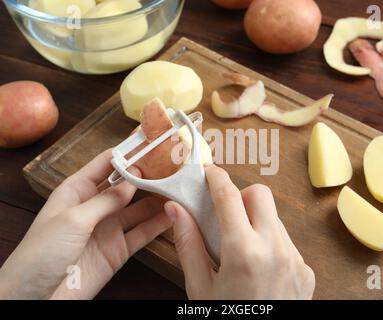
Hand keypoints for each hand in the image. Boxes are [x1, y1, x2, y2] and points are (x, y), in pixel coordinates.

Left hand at [0, 149, 171, 298]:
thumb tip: (133, 180)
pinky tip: (173, 215)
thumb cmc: (41, 254)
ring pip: (138, 208)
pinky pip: (142, 233)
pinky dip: (158, 224)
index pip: (106, 164)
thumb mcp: (73, 220)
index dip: (128, 153)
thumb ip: (105, 200)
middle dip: (147, 175)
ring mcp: (108, 228)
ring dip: (157, 199)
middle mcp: (95, 206)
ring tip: (179, 188)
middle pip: (126, 185)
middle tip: (173, 166)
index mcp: (76, 190)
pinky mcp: (118, 250)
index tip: (151, 144)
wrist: (34, 299)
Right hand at [164, 166, 314, 299]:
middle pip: (260, 195)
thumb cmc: (225, 319)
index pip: (229, 197)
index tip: (208, 172)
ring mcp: (295, 259)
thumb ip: (188, 243)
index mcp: (243, 252)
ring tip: (239, 246)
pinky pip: (285, 239)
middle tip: (225, 216)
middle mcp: (275, 249)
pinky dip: (269, 241)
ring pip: (274, 217)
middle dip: (240, 197)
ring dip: (255, 220)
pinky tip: (257, 265)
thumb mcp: (199, 287)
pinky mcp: (305, 269)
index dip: (216, 178)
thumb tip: (176, 209)